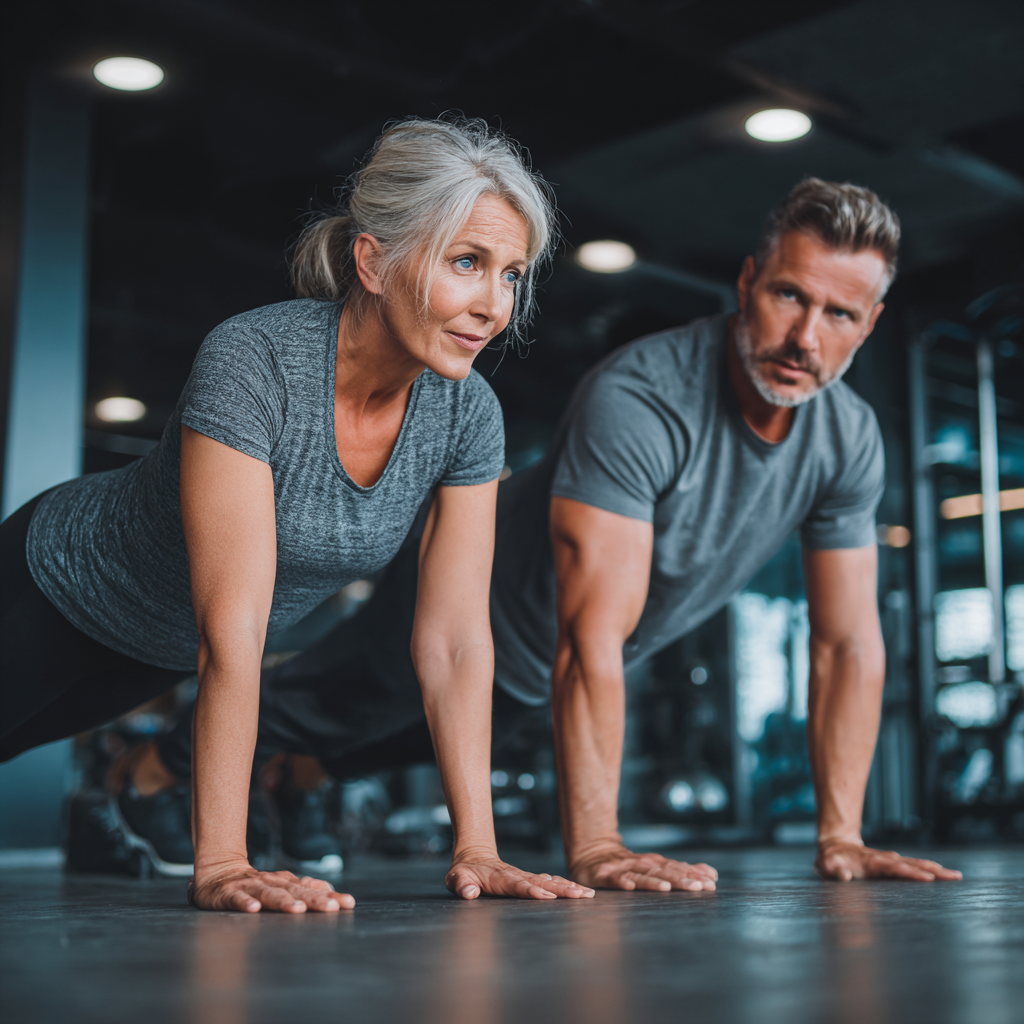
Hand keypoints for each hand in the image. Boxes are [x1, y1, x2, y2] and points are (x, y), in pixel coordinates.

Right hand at [189, 861, 355, 912]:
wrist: (218, 872)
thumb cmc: (256, 884)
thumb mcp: (281, 885)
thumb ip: (304, 888)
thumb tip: (329, 888)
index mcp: (286, 882)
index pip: (312, 890)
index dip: (330, 896)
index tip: (349, 903)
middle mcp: (272, 882)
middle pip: (296, 892)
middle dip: (315, 900)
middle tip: (332, 908)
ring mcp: (251, 887)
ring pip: (270, 894)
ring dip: (284, 902)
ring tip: (298, 910)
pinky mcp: (228, 894)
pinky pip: (237, 899)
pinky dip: (245, 903)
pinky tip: (254, 909)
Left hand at [446, 853, 595, 900]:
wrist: (474, 855)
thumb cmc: (464, 870)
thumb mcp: (456, 877)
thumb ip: (462, 884)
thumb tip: (469, 893)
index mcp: (501, 878)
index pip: (519, 886)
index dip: (533, 892)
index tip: (549, 898)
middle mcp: (517, 876)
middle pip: (543, 883)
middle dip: (563, 890)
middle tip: (583, 895)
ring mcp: (525, 876)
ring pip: (550, 881)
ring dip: (569, 887)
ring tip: (588, 893)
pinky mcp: (529, 878)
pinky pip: (549, 881)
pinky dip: (564, 885)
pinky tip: (578, 890)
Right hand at [570, 846, 717, 891]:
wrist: (593, 853)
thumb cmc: (628, 864)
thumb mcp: (656, 866)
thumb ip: (681, 870)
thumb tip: (712, 874)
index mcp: (655, 863)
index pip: (678, 868)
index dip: (694, 874)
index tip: (712, 882)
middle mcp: (641, 864)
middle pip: (663, 872)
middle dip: (681, 879)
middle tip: (699, 887)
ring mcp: (623, 869)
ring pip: (641, 875)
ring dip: (654, 881)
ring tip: (667, 888)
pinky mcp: (605, 875)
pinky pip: (614, 879)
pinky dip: (622, 881)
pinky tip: (629, 886)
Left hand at [815, 839, 961, 881]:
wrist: (835, 845)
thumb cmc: (830, 860)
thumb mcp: (826, 865)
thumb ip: (835, 871)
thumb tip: (846, 876)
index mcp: (872, 862)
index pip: (895, 868)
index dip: (910, 873)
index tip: (928, 879)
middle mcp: (885, 860)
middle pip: (912, 864)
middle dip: (933, 871)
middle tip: (954, 877)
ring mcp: (890, 861)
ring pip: (916, 864)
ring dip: (935, 870)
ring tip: (956, 876)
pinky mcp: (893, 864)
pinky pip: (913, 866)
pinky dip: (928, 869)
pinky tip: (943, 874)